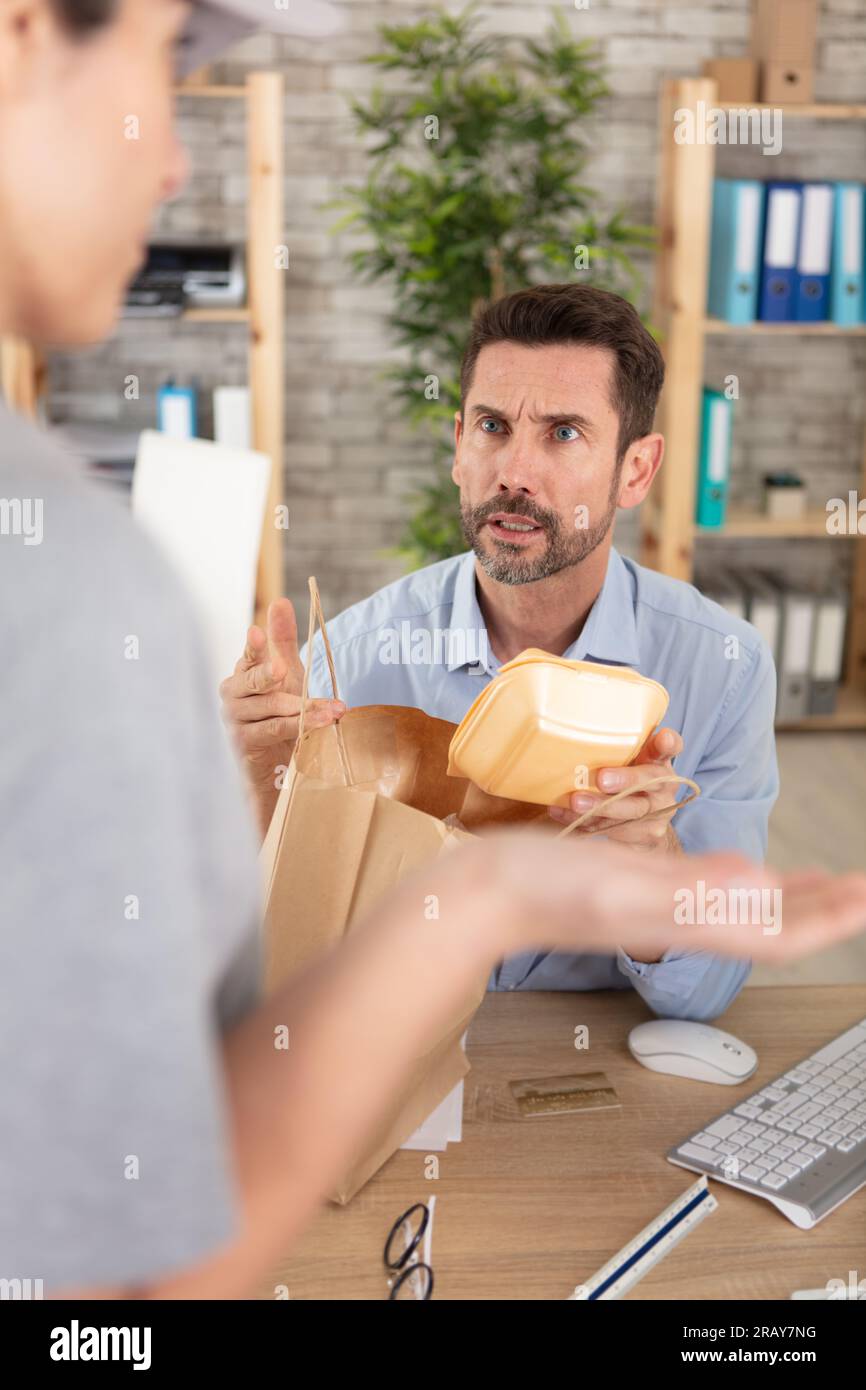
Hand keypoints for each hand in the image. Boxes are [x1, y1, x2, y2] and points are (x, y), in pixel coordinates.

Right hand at [219, 598, 345, 835]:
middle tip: (282, 668)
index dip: (253, 645)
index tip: (257, 632)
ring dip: (303, 708)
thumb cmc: (279, 713)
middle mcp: (233, 695)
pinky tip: (321, 724)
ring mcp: (235, 721)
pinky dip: (298, 726)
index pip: (248, 655)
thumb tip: (281, 600)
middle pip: (251, 681)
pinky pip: (273, 731)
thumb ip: (283, 640)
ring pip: (270, 708)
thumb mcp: (287, 674)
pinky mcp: (243, 744)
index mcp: (243, 673)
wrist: (275, 763)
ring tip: (333, 708)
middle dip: (267, 675)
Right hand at [473, 833, 865, 965]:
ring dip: (793, 898)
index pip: (776, 932)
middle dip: (824, 909)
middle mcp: (677, 918)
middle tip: (864, 887)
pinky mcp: (637, 888)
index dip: (829, 919)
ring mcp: (657, 905)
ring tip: (829, 886)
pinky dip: (744, 883)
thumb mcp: (616, 882)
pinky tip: (750, 875)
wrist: (482, 892)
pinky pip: (708, 892)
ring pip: (744, 907)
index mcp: (679, 921)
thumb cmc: (537, 890)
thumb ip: (686, 891)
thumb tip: (763, 891)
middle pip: (769, 924)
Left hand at [548, 727, 684, 849]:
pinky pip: (606, 829)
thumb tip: (581, 717)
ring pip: (628, 813)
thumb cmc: (634, 780)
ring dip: (600, 807)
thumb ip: (623, 743)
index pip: (670, 748)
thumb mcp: (636, 759)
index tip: (662, 738)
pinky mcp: (638, 836)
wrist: (649, 826)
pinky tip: (559, 811)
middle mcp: (663, 788)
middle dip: (625, 781)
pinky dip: (579, 821)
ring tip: (576, 801)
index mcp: (660, 762)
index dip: (668, 743)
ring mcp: (654, 815)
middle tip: (602, 779)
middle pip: (649, 784)